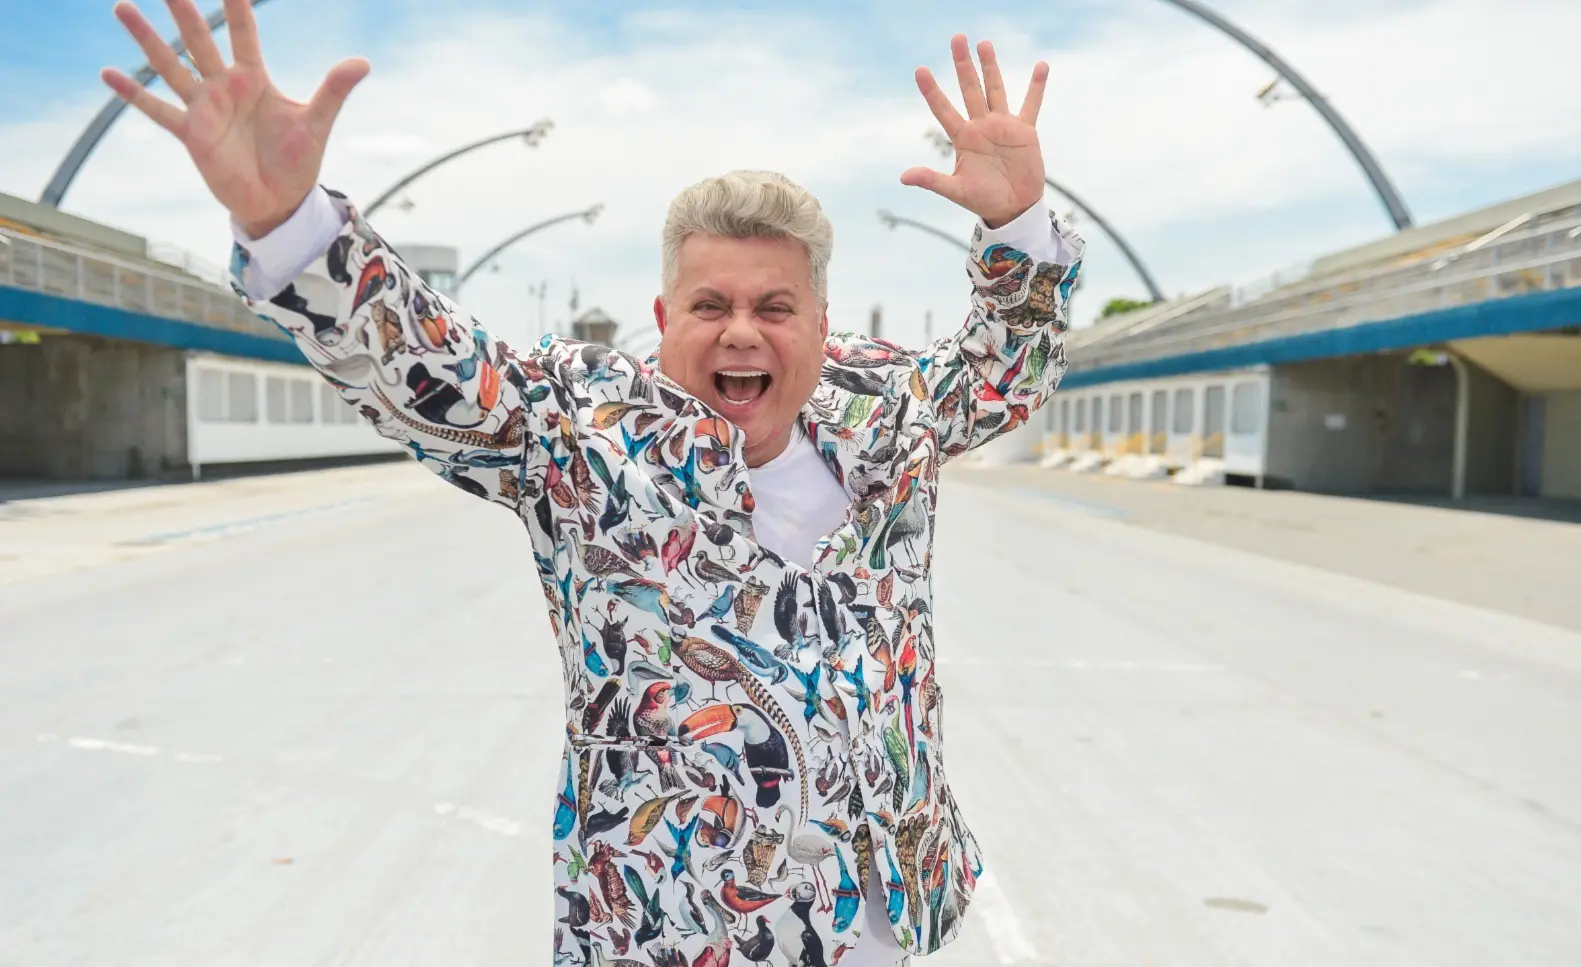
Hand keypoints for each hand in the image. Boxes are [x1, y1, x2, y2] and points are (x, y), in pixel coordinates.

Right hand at [101, 0, 369, 237]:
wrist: (281, 201)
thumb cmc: (299, 160)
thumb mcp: (317, 122)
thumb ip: (334, 90)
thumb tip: (362, 62)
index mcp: (254, 78)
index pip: (243, 32)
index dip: (235, 5)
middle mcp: (224, 86)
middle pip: (199, 39)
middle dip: (184, 10)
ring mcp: (204, 108)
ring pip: (170, 65)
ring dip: (146, 39)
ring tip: (123, 7)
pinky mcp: (191, 135)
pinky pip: (158, 111)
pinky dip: (133, 94)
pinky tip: (108, 73)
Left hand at [901, 35, 1048, 229]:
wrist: (1013, 208)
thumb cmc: (983, 200)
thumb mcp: (956, 191)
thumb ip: (932, 181)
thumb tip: (904, 177)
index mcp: (962, 138)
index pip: (943, 109)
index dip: (932, 91)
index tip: (920, 70)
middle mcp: (980, 126)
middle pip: (969, 89)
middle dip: (963, 65)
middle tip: (957, 38)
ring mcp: (1002, 125)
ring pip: (995, 89)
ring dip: (991, 67)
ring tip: (984, 44)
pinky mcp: (1025, 130)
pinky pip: (1031, 104)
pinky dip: (1036, 87)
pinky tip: (1041, 66)